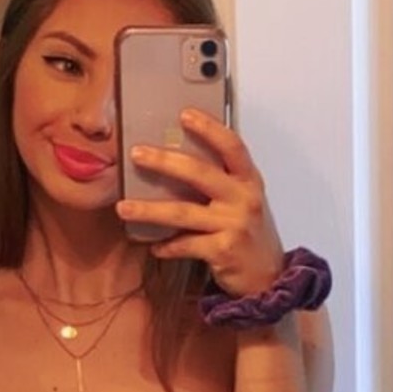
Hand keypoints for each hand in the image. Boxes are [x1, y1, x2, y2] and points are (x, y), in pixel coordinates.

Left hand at [116, 110, 284, 297]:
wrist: (268, 277)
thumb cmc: (250, 233)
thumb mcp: (243, 201)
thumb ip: (220, 181)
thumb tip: (174, 161)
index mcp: (249, 181)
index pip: (232, 146)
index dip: (209, 128)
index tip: (184, 114)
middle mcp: (243, 199)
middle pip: (199, 173)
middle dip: (164, 161)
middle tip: (136, 154)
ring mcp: (234, 225)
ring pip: (183, 212)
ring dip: (149, 210)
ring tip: (123, 208)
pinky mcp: (223, 250)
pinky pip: (185, 244)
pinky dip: (167, 245)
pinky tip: (154, 246)